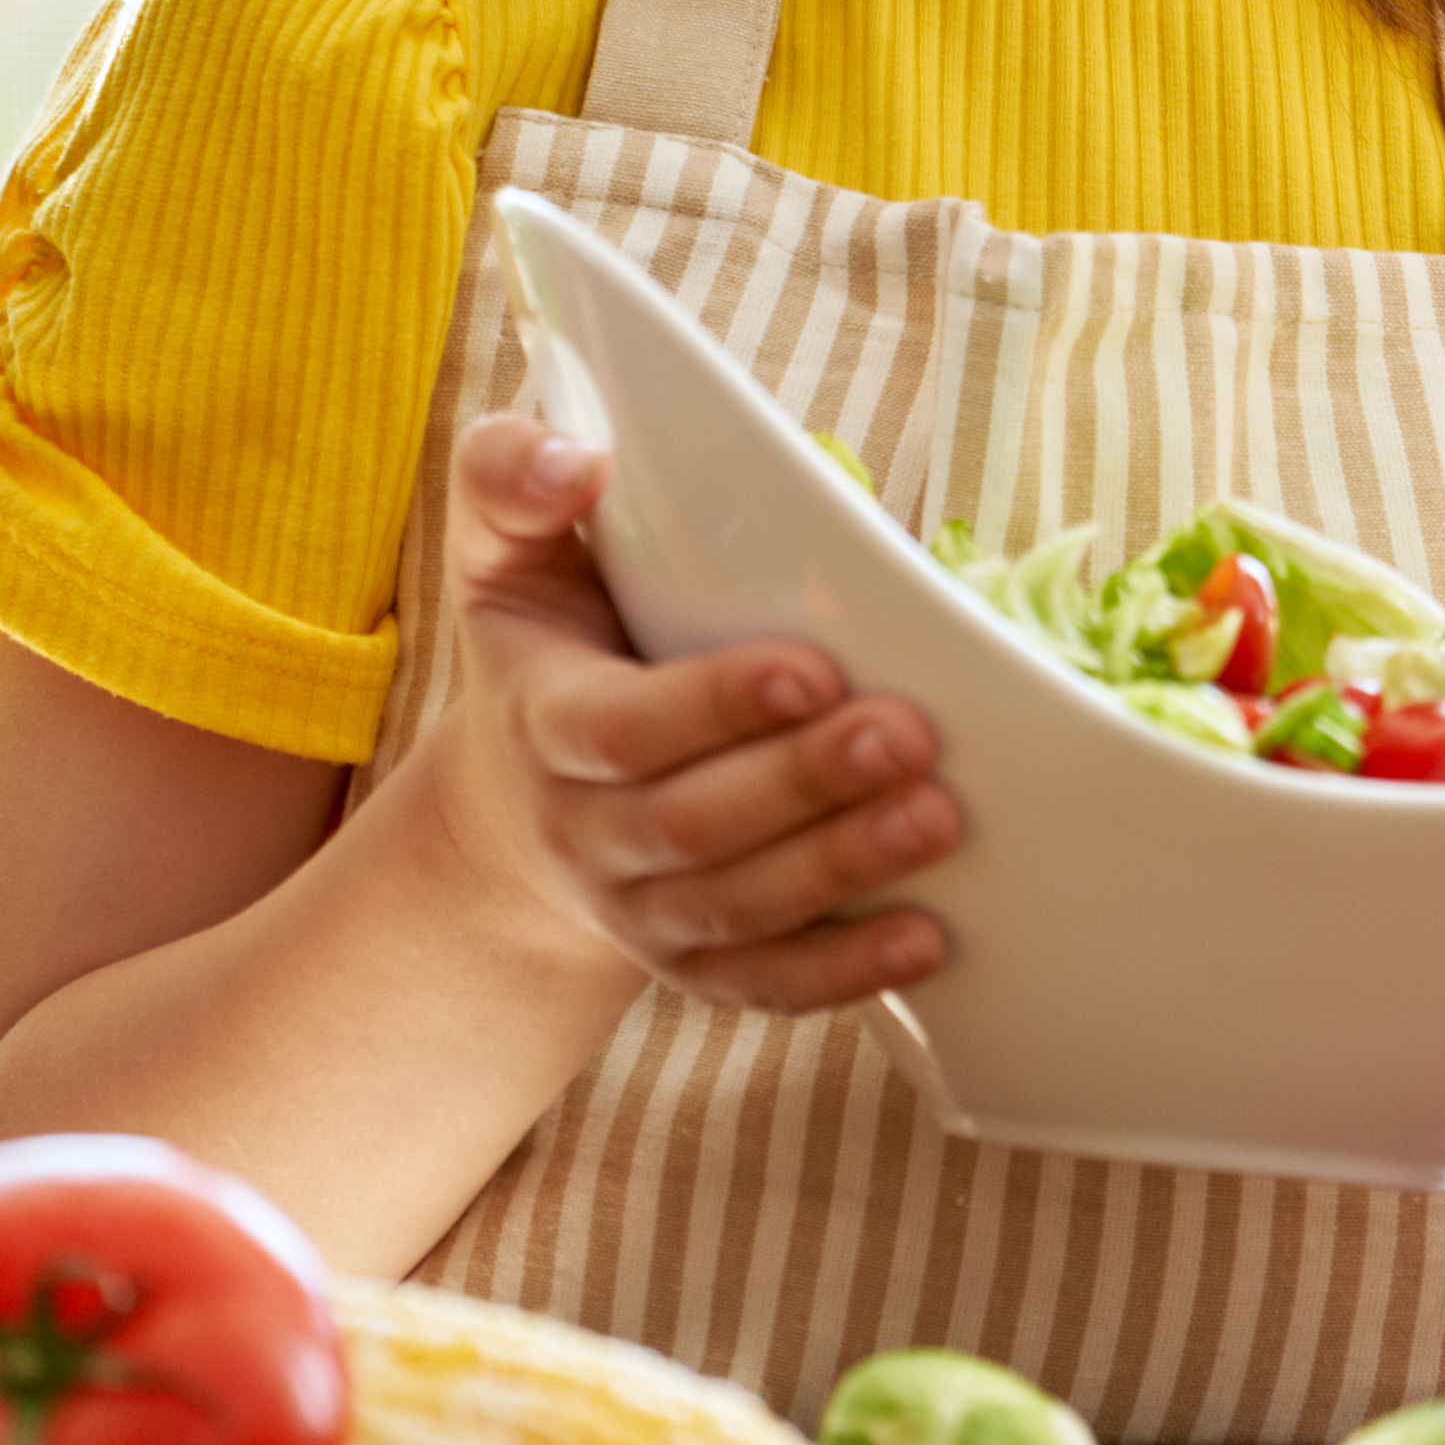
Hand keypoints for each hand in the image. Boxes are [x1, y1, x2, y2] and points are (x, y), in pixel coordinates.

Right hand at [406, 411, 965, 1010]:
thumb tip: (579, 459)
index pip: (621, 731)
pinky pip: (760, 984)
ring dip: (842, 868)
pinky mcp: (692, 960)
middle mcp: (584, 831)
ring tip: (940, 816)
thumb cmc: (547, 638)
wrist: (517, 793)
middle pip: (693, 827)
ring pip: (736, 910)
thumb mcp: (504, 550)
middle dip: (804, 784)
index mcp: (544, 723)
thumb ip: (513, 478)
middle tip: (909, 735)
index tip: (813, 668)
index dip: (716, 706)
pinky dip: (843, 973)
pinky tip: (930, 940)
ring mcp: (637, 908)